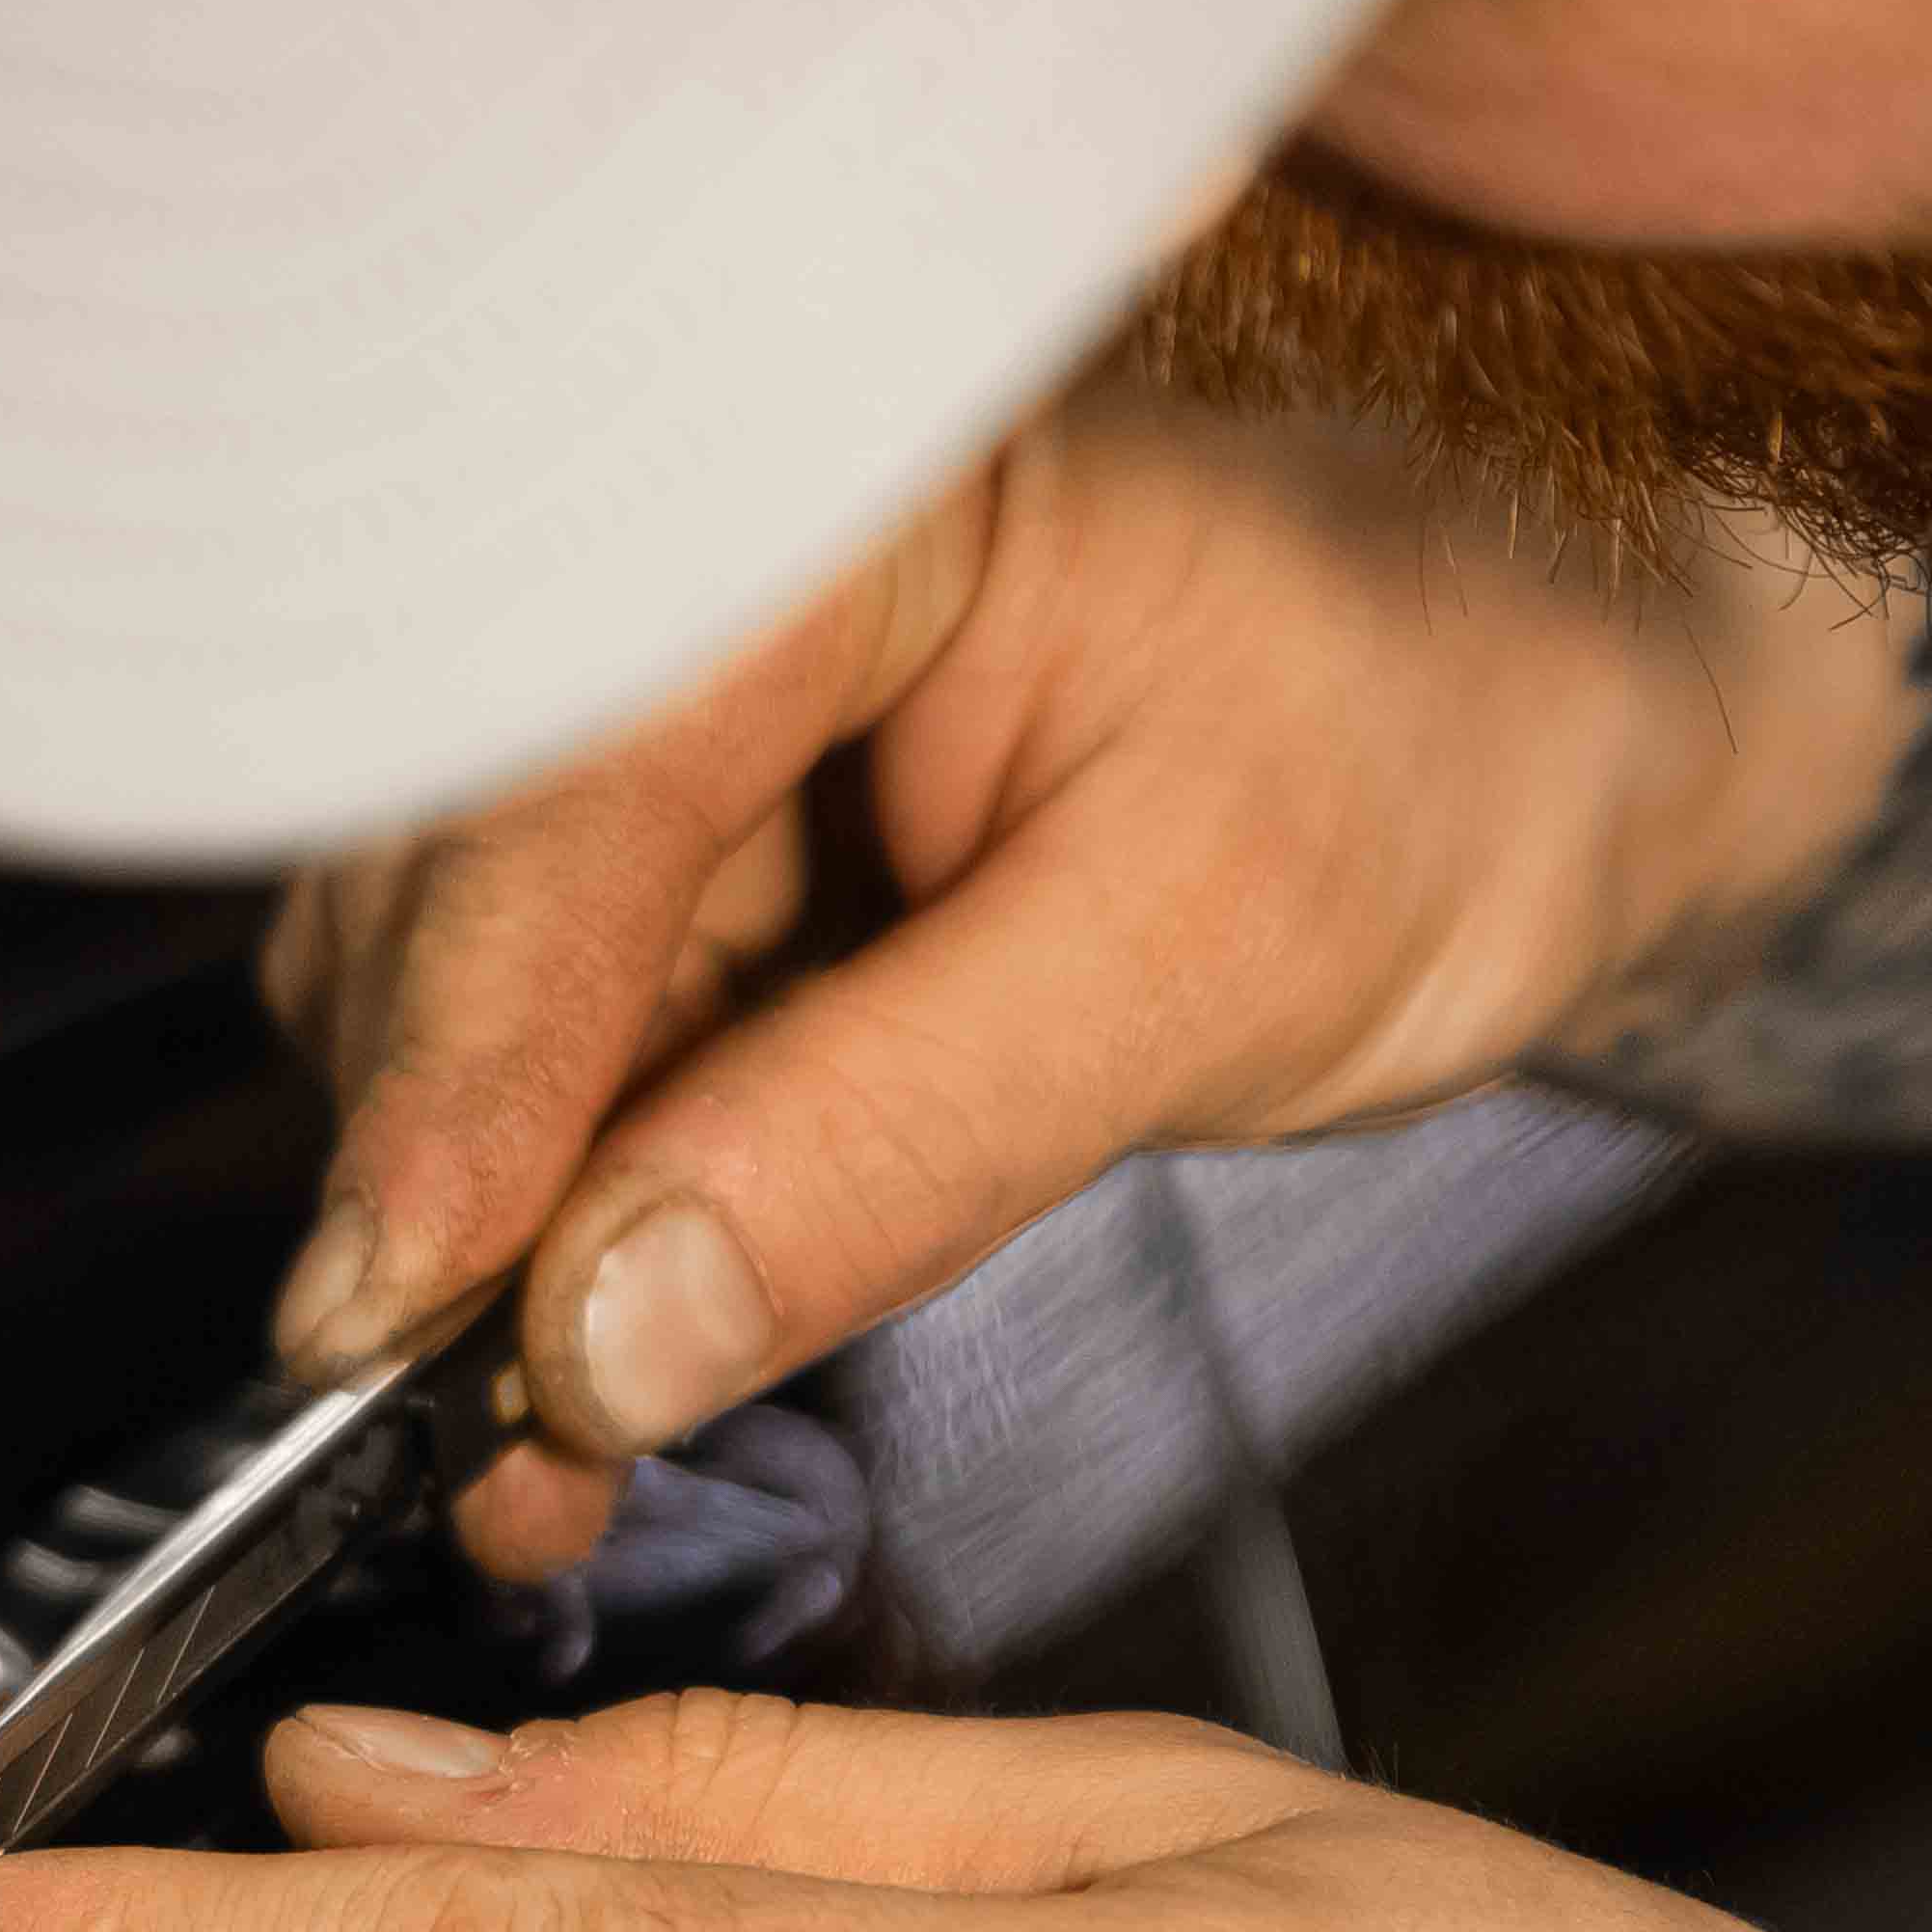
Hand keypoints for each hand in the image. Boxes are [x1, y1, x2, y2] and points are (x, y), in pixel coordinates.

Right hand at [257, 389, 1899, 1570]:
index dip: (462, 1058)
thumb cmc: (1434, 749)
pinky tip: (592, 1356)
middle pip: (445, 896)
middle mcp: (687, 564)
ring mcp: (657, 713)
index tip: (394, 1301)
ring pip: (450, 997)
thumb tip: (598, 1332)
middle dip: (453, 1183)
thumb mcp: (1206, 958)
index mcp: (817, 483)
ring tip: (549, 1448)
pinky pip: (535, 1048)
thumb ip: (893, 1137)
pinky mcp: (663, 850)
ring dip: (484, 1231)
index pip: (561, 783)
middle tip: (494, 1449)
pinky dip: (549, 1216)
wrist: (1537, 719)